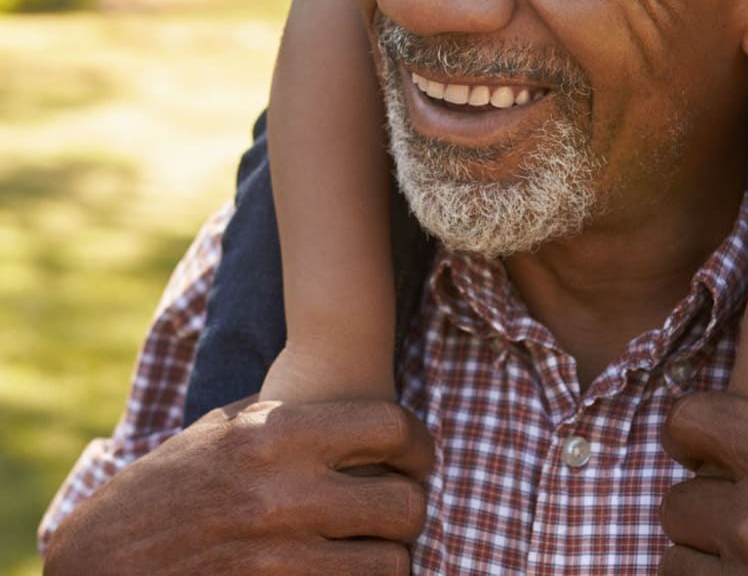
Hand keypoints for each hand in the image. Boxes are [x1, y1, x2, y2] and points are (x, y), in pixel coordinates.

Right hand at [43, 397, 433, 575]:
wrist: (99, 562)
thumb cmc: (166, 486)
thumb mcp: (223, 430)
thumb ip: (292, 417)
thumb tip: (362, 415)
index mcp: (276, 436)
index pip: (390, 427)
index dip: (419, 442)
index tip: (418, 456)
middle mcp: (284, 496)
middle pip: (405, 504)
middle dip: (412, 507)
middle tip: (400, 508)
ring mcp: (278, 559)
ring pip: (390, 565)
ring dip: (390, 558)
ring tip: (375, 548)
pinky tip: (343, 572)